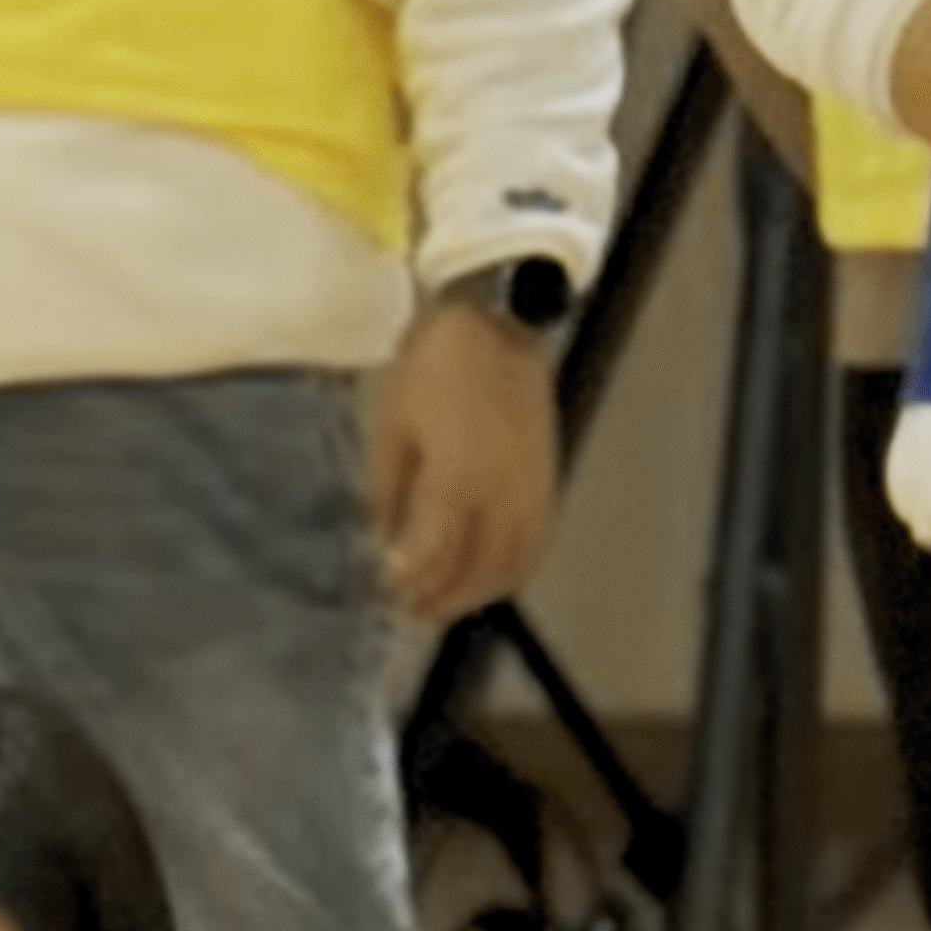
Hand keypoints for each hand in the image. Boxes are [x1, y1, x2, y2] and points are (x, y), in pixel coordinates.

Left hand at [366, 297, 567, 629]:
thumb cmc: (436, 365)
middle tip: (415, 610)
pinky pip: (538, 536)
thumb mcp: (391, 426)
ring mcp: (531, 484)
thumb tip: (382, 539)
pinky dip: (515, 565)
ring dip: (482, 591)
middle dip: (445, 599)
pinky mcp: (547, 473)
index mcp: (457, 478)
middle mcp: (501, 491)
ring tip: (450, 601)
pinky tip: (491, 571)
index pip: (434, 556)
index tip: (389, 587)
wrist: (496, 319)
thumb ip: (387, 492)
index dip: (410, 580)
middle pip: (478, 570)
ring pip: (515, 561)